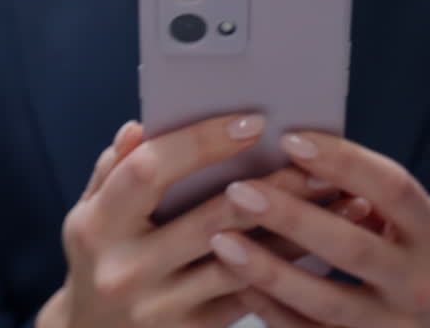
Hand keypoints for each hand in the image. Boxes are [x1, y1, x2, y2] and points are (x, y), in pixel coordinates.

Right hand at [37, 116, 365, 327]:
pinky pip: (249, 297)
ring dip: (297, 231)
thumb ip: (113, 170)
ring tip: (341, 203)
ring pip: (243, 262)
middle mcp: (127, 269)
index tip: (253, 122)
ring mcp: (160, 307)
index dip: (201, 142)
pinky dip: (287, 269)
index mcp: (97, 226)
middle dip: (274, 187)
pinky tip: (321, 246)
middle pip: (212, 218)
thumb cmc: (96, 259)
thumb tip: (141, 127)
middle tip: (320, 164)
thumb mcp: (87, 213)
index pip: (150, 171)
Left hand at [209, 132, 429, 327]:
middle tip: (238, 191)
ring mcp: (393, 327)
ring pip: (327, 302)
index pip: (392, 188)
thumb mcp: (409, 220)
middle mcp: (420, 283)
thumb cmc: (410, 253)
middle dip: (292, 218)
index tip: (288, 139)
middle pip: (353, 248)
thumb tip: (291, 147)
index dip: (342, 161)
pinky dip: (272, 310)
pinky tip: (237, 283)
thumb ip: (366, 190)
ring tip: (222, 241)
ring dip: (270, 271)